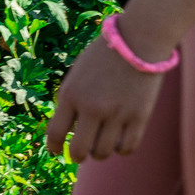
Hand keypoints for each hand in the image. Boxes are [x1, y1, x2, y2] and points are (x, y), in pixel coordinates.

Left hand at [45, 29, 166, 162]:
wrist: (139, 39)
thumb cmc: (105, 54)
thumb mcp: (78, 73)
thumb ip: (72, 100)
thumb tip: (70, 131)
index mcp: (71, 94)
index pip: (55, 133)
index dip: (54, 147)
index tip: (57, 152)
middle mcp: (91, 107)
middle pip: (79, 151)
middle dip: (77, 156)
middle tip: (81, 154)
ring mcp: (116, 113)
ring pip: (103, 153)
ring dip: (100, 152)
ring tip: (102, 143)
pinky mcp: (139, 116)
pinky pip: (127, 148)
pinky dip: (121, 149)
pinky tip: (120, 140)